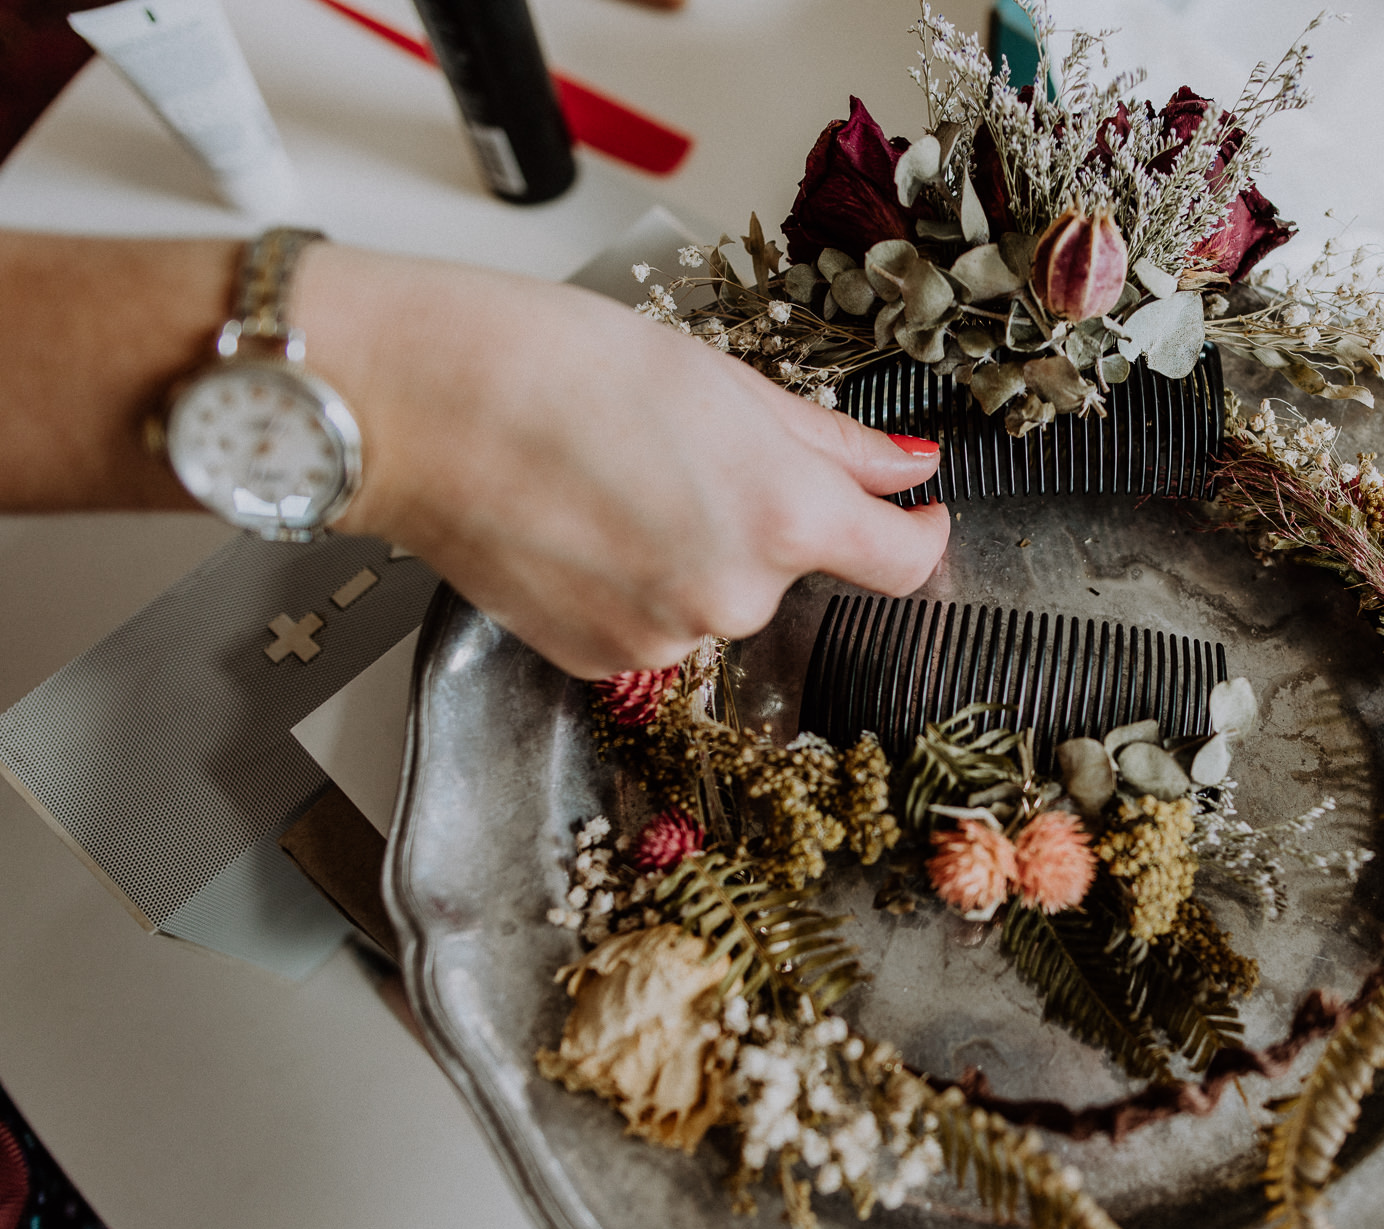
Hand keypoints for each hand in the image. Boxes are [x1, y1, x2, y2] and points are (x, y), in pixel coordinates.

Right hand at [297, 244, 947, 677]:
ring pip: (717, 599)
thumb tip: (907, 471)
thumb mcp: (727, 382)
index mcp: (784, 518)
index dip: (918, 535)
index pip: (900, 563)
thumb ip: (834, 444)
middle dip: (763, 519)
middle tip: (688, 452)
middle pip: (791, 572)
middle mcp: (734, 597)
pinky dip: (636, 585)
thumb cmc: (561, 367)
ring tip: (617, 482)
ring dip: (693, 552)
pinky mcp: (601, 662)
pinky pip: (654, 625)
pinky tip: (584, 526)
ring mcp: (665, 638)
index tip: (913, 514)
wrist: (422, 404)